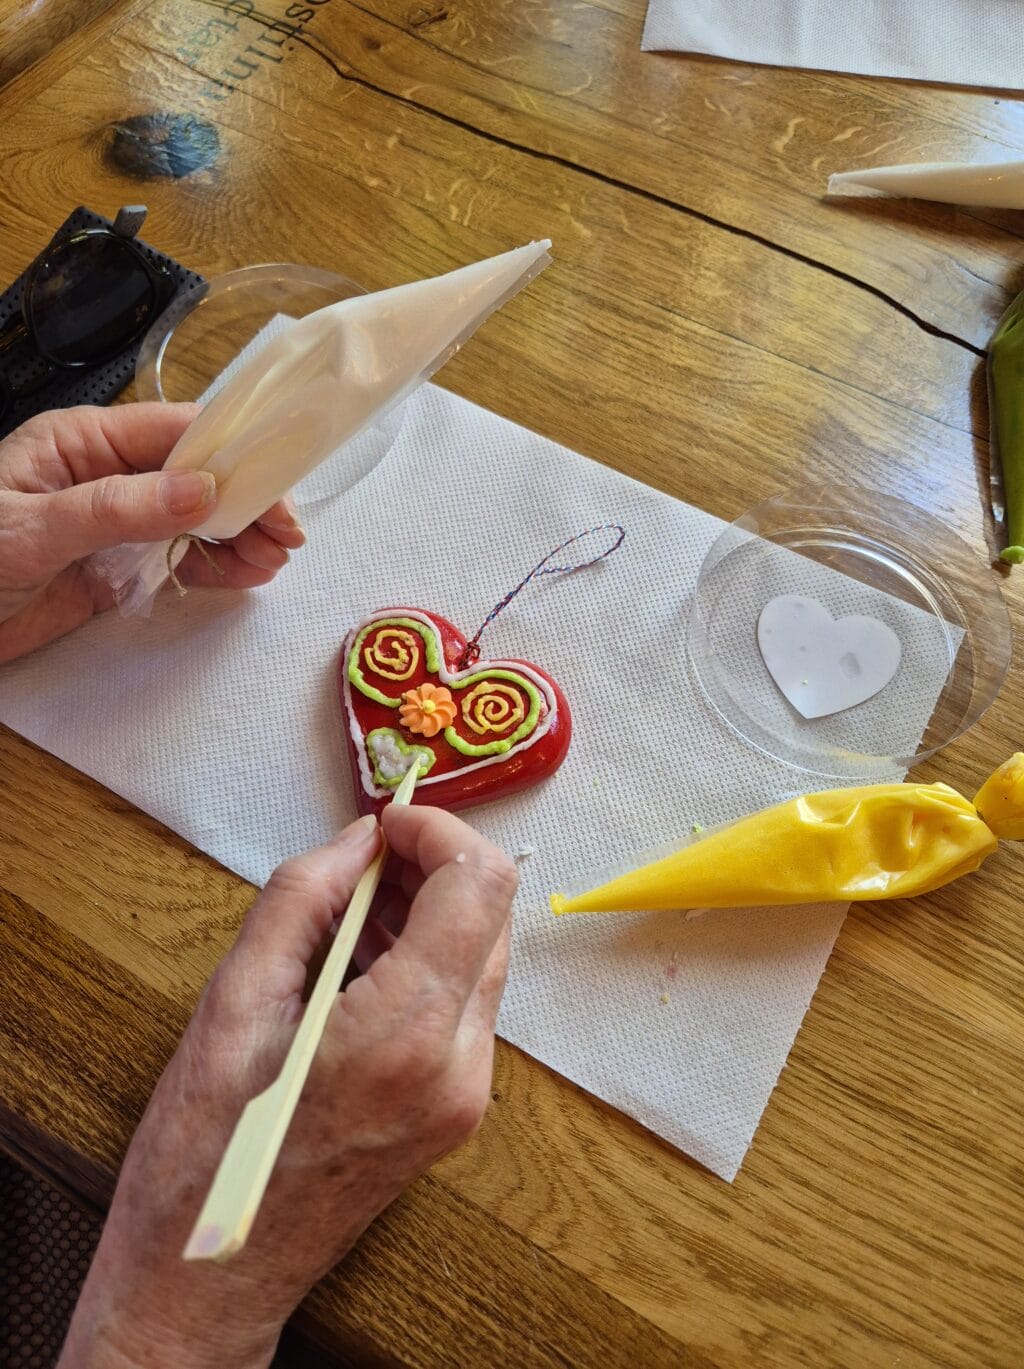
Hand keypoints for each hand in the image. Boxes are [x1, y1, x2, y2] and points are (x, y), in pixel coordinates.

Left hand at [0, 403, 304, 662]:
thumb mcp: (35, 528)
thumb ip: (118, 508)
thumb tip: (203, 489)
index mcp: (81, 443)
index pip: (174, 432)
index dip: (233, 455)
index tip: (278, 484)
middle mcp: (105, 476)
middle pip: (194, 476)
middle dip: (245, 502)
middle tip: (287, 536)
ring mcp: (112, 525)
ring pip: (194, 520)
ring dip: (238, 537)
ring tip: (273, 563)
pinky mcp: (113, 571)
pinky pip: (175, 559)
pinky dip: (213, 567)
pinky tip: (243, 576)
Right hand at [61, 806, 515, 1368]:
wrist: (210, 1278)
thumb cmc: (206, 1150)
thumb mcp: (236, 1000)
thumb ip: (306, 897)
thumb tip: (362, 840)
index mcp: (407, 1032)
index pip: (479, 886)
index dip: (439, 832)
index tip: (389, 823)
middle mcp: (458, 1064)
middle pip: (492, 917)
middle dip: (434, 868)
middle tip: (363, 863)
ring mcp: (465, 1093)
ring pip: (481, 957)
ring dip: (428, 914)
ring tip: (346, 917)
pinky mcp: (456, 1108)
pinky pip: (462, 1004)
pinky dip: (423, 963)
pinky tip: (357, 966)